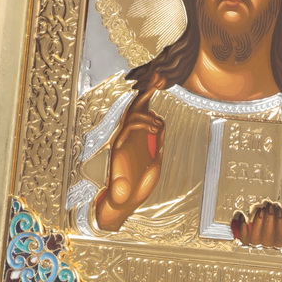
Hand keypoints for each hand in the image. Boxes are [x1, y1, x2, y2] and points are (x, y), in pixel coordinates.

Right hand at [96, 77, 165, 230]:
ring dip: (149, 114)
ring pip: (132, 114)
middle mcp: (129, 135)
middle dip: (146, 92)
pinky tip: (156, 129)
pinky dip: (144, 123)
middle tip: (157, 80)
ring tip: (160, 125)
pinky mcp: (119, 145)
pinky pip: (129, 126)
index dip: (149, 97)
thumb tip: (162, 124)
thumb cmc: (140, 185)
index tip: (160, 83)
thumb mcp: (156, 160)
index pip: (142, 112)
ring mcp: (123, 139)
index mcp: (138, 137)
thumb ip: (158, 142)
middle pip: (135, 107)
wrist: (126, 201)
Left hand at [230, 199, 281, 248]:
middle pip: (268, 234)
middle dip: (269, 218)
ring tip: (261, 209)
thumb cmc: (275, 234)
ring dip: (258, 221)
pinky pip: (243, 237)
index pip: (281, 235)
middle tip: (270, 206)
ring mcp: (256, 245)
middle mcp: (267, 246)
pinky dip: (242, 227)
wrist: (260, 245)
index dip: (280, 221)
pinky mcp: (246, 242)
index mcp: (279, 244)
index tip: (279, 209)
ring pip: (256, 236)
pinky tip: (243, 217)